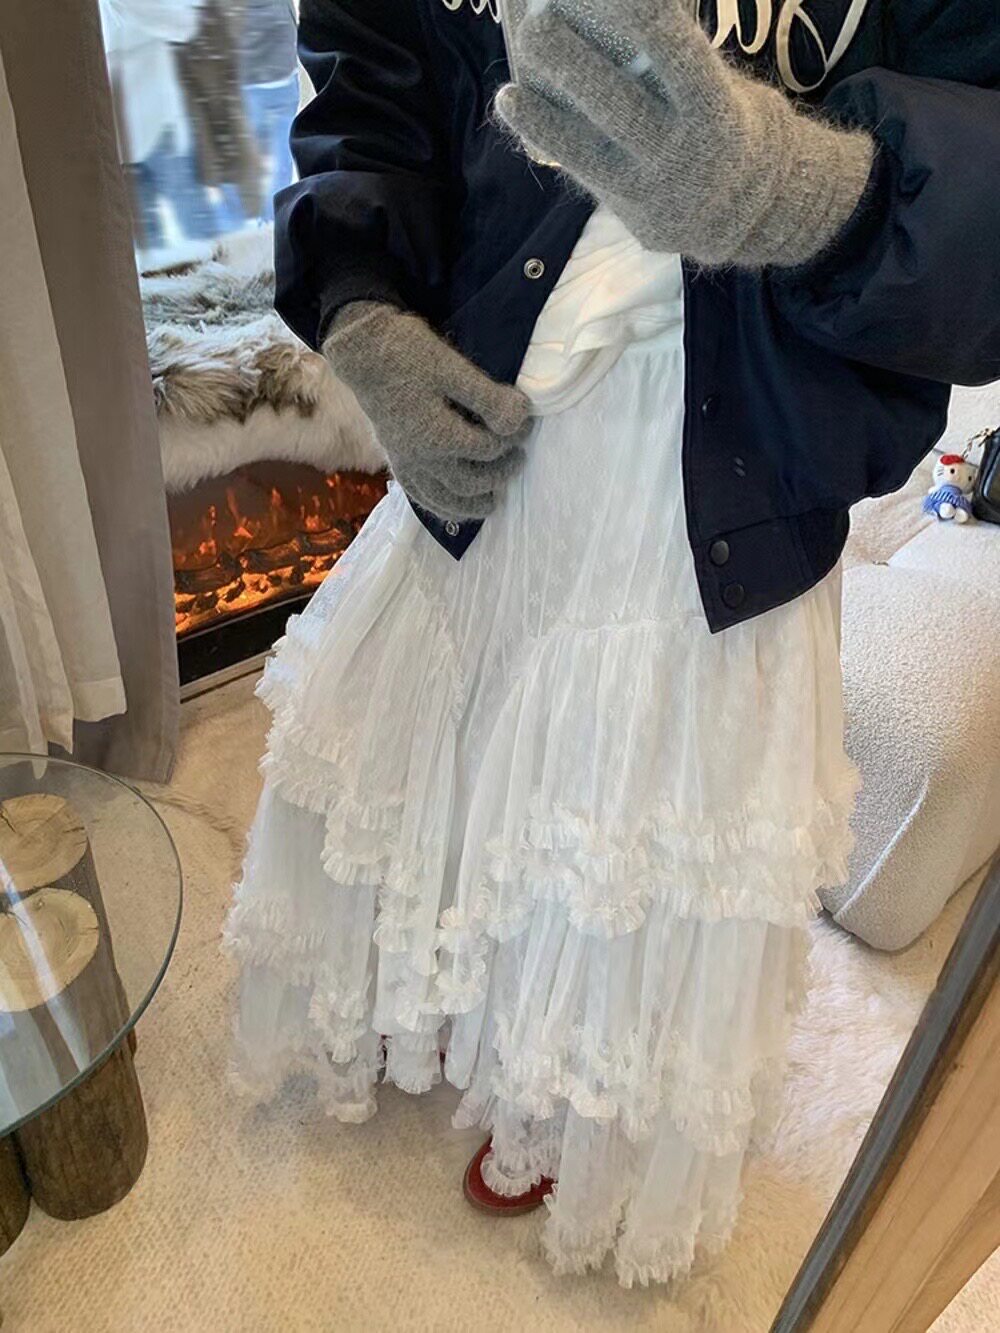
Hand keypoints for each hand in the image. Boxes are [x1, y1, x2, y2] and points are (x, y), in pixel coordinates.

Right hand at [324, 303, 530, 520]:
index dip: (512, 438)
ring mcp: (406, 462)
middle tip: (520, 459)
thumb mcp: (453, 368)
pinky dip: (439, 506)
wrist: (363, 352)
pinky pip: (419, 495)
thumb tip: (519, 419)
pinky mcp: (396, 460)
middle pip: (470, 481)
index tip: (525, 424)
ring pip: (443, 499)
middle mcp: (421, 457)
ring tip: (493, 502)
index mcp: (438, 434)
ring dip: (471, 506)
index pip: (487, 448)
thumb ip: (487, 397)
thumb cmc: (409, 354)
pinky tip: (454, 509)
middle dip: (500, 473)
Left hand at [497, 0, 873, 267]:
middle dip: (574, 64)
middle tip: (539, 23)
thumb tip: (608, 18)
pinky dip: (550, 140)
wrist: (753, 213)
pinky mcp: (631, 214)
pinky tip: (519, 110)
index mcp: (717, 112)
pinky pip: (585, 173)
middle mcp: (684, 155)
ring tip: (509, 93)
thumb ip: (673, 66)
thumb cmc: (727, 123)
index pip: (679, 57)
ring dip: (544, 118)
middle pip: (621, 105)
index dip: (646, 18)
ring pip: (590, 152)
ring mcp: (653, 191)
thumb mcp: (721, 89)